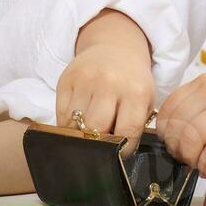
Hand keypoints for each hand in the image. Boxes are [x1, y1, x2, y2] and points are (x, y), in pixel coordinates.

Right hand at [56, 11, 156, 152]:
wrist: (115, 47)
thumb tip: (117, 157)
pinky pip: (61, 113)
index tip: (117, 156)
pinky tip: (76, 123)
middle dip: (97, 145)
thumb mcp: (144, 101)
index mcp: (136, 92)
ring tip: (86, 136)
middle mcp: (110, 84)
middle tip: (99, 148)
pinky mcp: (66, 78)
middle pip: (96, 129)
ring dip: (79, 136)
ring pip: (75, 124)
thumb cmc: (132, 82)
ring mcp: (85, 80)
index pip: (126, 133)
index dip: (120, 151)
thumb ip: (134, 126)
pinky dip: (67, 124)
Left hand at [157, 72, 205, 174]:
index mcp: (204, 82)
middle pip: (177, 126)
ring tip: (200, 163)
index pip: (169, 108)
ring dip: (192, 159)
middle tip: (187, 158)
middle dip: (178, 149)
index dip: (166, 132)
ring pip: (191, 138)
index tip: (173, 143)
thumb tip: (176, 134)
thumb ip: (201, 105)